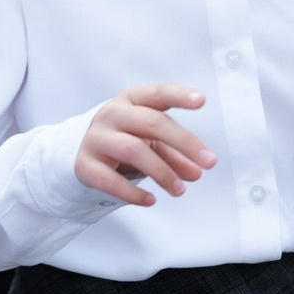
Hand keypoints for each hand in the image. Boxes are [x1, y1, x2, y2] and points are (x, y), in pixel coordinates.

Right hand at [75, 84, 215, 206]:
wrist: (85, 154)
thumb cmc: (125, 139)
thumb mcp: (152, 141)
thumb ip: (175, 154)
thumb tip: (196, 172)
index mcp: (130, 99)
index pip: (158, 93)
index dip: (179, 95)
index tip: (202, 101)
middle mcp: (112, 113)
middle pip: (151, 122)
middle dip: (184, 142)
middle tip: (209, 162)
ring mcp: (96, 138)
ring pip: (133, 149)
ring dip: (162, 171)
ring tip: (180, 190)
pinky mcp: (84, 164)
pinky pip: (110, 180)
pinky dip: (132, 193)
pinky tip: (150, 200)